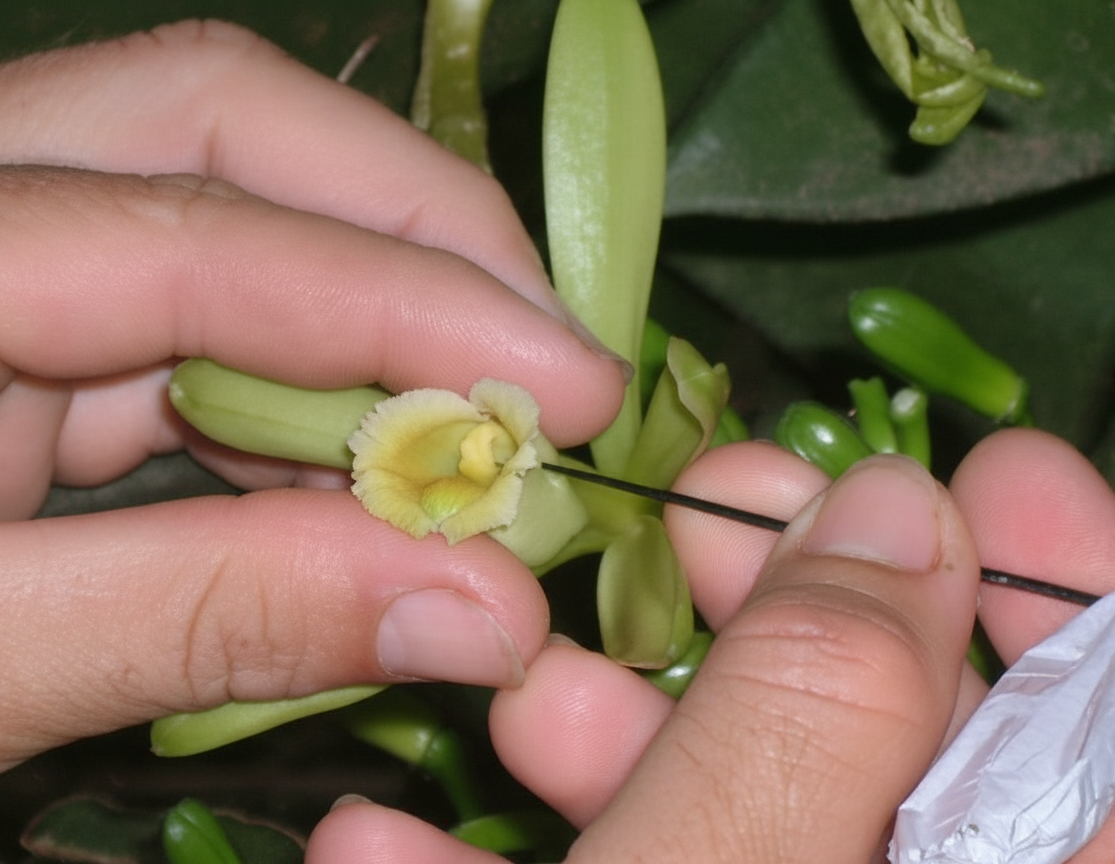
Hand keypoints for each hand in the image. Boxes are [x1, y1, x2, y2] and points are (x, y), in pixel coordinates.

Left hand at [0, 21, 625, 801]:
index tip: (575, 387)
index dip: (414, 302)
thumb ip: (207, 619)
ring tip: (479, 435)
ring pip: (221, 219)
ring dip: (373, 324)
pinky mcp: (2, 342)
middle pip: (218, 127)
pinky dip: (306, 394)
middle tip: (542, 364)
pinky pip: (191, 326)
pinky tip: (370, 471)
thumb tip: (473, 609)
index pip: (195, 228)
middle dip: (411, 233)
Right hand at [309, 429, 1114, 862]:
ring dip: (614, 734)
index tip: (998, 465)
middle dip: (790, 609)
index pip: (1103, 731)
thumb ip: (812, 720)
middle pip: (901, 740)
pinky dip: (514, 863)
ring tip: (511, 679)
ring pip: (740, 809)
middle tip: (706, 504)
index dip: (1069, 592)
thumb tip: (888, 513)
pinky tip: (387, 844)